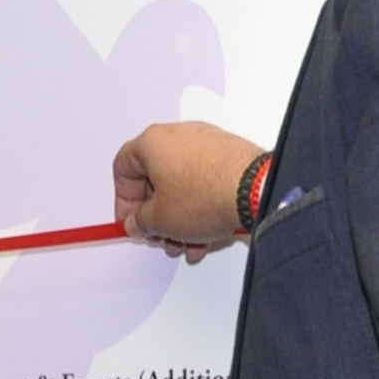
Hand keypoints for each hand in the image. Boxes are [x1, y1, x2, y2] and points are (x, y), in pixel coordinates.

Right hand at [111, 121, 269, 262]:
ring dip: (180, 217)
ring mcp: (206, 142)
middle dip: (156, 214)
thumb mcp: (160, 219)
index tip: (131, 221)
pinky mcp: (229, 154)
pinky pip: (206, 183)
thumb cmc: (206, 194)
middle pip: (155, 178)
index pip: (124, 168)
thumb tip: (139, 222)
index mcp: (153, 142)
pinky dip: (201, 207)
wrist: (254, 191)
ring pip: (182, 185)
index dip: (124, 200)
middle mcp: (178, 135)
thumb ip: (141, 221)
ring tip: (187, 243)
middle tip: (159, 235)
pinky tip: (206, 233)